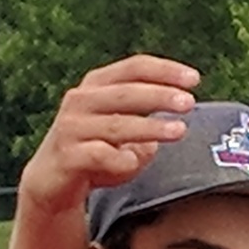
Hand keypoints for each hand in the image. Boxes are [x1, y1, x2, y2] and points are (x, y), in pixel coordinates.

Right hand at [20, 56, 199, 210]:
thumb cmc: (97, 149)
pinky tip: (133, 162)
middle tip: (189, 102)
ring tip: (179, 131)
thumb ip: (149, 122)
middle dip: (159, 95)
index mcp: (97, 86)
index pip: (133, 68)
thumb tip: (177, 125)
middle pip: (126, 92)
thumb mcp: (125, 130)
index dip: (164, 70)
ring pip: (116, 124)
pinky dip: (120, 159)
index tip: (194, 79)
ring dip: (150, 128)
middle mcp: (81, 100)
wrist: (53, 180)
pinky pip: (99, 155)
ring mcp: (72, 127)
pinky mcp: (67, 155)